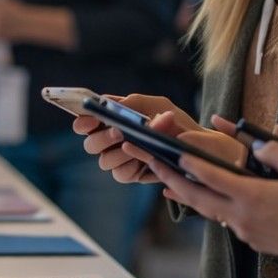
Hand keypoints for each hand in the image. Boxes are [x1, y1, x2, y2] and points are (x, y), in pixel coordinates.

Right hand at [70, 96, 210, 183]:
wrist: (194, 143)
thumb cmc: (172, 121)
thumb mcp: (157, 104)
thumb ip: (135, 103)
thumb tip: (117, 106)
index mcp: (110, 121)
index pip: (84, 122)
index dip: (83, 121)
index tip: (91, 119)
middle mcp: (109, 141)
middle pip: (90, 145)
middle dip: (102, 138)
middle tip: (118, 132)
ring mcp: (118, 159)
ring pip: (104, 161)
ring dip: (119, 153)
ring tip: (135, 144)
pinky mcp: (130, 174)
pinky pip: (121, 173)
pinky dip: (130, 165)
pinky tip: (142, 158)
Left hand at [148, 139, 277, 275]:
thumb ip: (276, 153)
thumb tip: (257, 145)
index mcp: (250, 196)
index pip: (210, 176)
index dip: (189, 162)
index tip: (171, 152)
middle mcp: (241, 216)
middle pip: (196, 197)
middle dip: (172, 180)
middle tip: (153, 166)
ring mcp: (245, 231)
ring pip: (208, 211)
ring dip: (189, 196)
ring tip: (171, 184)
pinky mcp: (253, 241)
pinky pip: (226, 220)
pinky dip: (212, 207)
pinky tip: (211, 200)